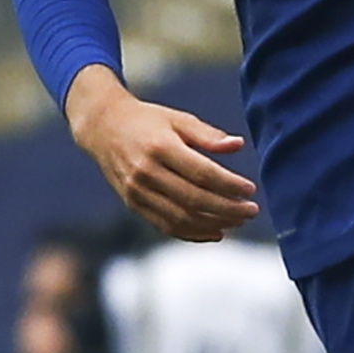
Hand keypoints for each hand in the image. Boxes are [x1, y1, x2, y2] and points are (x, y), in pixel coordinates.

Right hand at [68, 70, 257, 240]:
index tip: (251, 190)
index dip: (229, 185)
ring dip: (214, 224)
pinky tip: (215, 232)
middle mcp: (145, 172)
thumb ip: (207, 135)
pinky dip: (192, 233)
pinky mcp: (132, 203)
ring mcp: (136, 191)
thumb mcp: (177, 119)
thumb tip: (238, 146)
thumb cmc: (146, 121)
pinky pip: (165, 225)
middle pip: (194, 199)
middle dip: (227, 209)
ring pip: (181, 218)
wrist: (102, 127)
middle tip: (251, 211)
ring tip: (238, 221)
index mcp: (160, 147)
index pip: (202, 173)